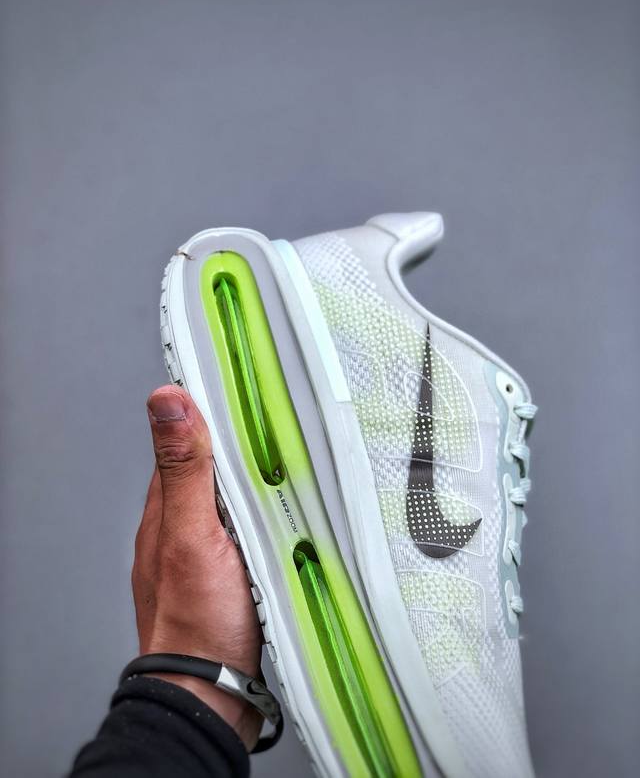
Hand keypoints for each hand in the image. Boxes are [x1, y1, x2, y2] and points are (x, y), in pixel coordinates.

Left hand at [132, 385, 262, 749]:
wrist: (211, 692)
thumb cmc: (196, 623)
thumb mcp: (192, 536)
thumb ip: (186, 471)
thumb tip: (167, 402)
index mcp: (170, 504)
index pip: (190, 435)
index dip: (214, 406)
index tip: (242, 376)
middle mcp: (187, 521)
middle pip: (221, 464)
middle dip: (251, 443)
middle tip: (288, 414)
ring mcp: (212, 546)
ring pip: (243, 496)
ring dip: (267, 480)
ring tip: (302, 454)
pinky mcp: (235, 569)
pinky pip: (257, 526)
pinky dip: (275, 513)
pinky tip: (296, 512)